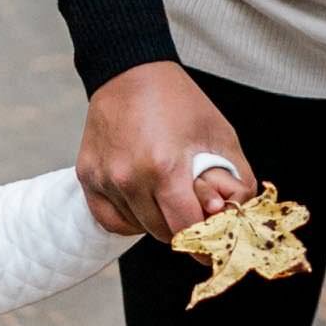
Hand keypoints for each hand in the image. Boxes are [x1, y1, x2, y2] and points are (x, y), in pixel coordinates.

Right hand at [77, 61, 255, 239]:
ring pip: (136, 227)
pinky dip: (129, 219)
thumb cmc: (179, 102)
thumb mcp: (220, 134)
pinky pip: (111, 218)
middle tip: (193, 219)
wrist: (130, 74)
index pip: (185, 227)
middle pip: (160, 231)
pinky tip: (142, 203)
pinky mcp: (88, 177)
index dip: (203, 243)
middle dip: (182, 230)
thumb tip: (237, 215)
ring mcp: (105, 179)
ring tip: (166, 199)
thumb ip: (237, 178)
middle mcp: (129, 178)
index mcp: (165, 168)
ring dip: (155, 222)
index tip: (212, 250)